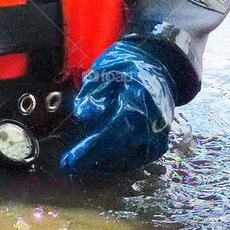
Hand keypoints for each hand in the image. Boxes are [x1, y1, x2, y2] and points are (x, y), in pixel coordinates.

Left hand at [60, 42, 175, 175]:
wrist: (157, 67)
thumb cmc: (124, 68)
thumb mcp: (102, 72)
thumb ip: (92, 94)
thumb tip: (84, 116)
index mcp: (137, 99)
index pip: (111, 130)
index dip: (90, 149)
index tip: (68, 162)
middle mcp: (152, 120)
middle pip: (119, 149)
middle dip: (91, 158)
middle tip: (69, 163)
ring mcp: (159, 132)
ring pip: (129, 158)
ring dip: (104, 161)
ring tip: (84, 157)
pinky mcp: (161, 140)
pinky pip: (139, 158)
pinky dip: (120, 161)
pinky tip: (103, 157)